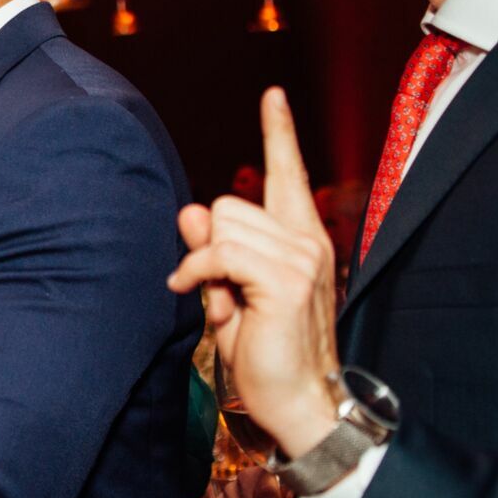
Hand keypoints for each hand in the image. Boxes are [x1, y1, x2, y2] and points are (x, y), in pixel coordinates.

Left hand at [166, 89, 341, 457]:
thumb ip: (212, 251)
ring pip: (221, 227)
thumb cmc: (264, 352)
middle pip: (228, 205)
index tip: (273, 96)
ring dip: (204, 266)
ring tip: (220, 304)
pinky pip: (220, 253)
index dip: (278, 133)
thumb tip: (189, 211)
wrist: (297, 402)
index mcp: (300, 238)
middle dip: (209, 247)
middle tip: (219, 293)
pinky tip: (198, 299)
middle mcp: (307, 240)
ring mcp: (301, 257)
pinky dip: (199, 273)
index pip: (288, 173)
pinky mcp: (286, 279)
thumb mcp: (229, 294)